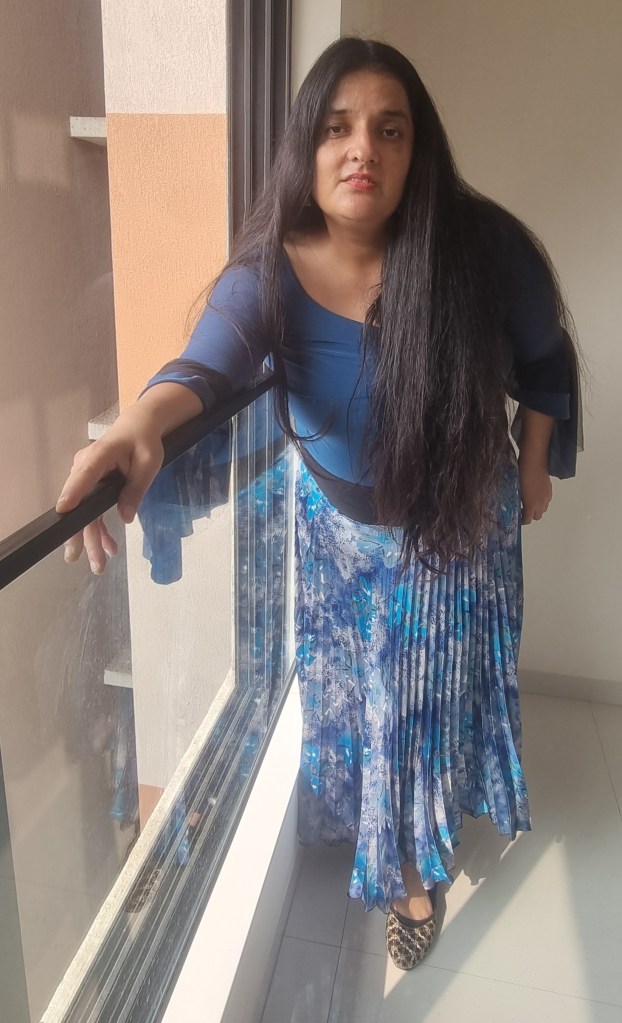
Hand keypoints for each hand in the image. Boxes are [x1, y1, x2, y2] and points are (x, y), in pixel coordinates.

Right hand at [56, 407, 164, 572]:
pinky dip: (99, 527)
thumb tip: (125, 517)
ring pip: (84, 511)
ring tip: (100, 564)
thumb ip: (136, 489)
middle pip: (79, 503)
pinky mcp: (90, 484)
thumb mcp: (148, 464)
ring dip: (92, 537)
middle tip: (79, 560)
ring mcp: (85, 476)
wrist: (139, 426)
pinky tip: (108, 546)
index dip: (73, 495)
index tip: (63, 512)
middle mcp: (85, 467)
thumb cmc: (145, 441)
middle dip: (81, 534)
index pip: (83, 477)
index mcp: (99, 457)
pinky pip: (91, 508)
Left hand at [518, 457, 552, 524]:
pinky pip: (547, 501)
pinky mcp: (550, 490)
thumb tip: (514, 505)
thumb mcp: (516, 489)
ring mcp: (547, 496)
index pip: (527, 520)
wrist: (534, 461)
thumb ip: (517, 500)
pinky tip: (535, 494)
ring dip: (537, 509)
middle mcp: (541, 503)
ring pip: (543, 509)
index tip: (517, 516)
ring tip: (529, 502)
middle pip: (537, 516)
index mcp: (531, 505)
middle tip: (523, 510)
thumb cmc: (522, 473)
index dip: (522, 520)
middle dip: (530, 515)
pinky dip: (542, 501)